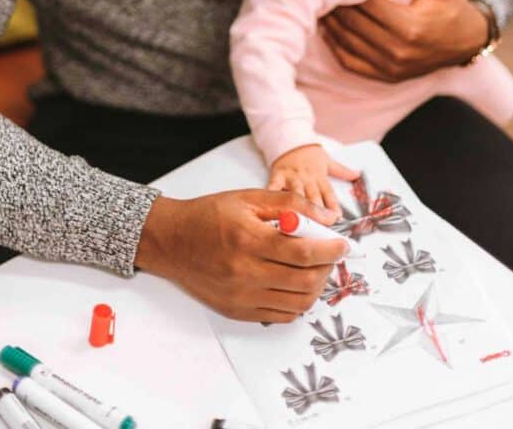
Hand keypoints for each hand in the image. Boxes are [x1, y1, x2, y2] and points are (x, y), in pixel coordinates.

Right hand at [135, 191, 348, 322]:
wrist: (170, 240)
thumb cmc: (208, 216)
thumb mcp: (248, 198)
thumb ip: (289, 204)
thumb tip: (325, 218)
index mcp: (248, 240)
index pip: (302, 252)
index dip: (330, 249)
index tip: (342, 244)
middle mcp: (245, 272)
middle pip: (305, 281)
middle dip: (326, 268)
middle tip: (329, 254)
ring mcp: (241, 296)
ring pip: (297, 303)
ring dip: (315, 286)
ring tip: (314, 268)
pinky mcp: (237, 310)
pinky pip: (280, 315)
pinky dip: (296, 302)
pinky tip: (295, 284)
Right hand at [268, 144, 357, 213]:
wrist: (289, 139)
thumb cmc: (308, 153)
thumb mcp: (327, 160)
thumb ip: (342, 171)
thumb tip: (358, 175)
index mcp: (319, 176)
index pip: (329, 193)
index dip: (333, 206)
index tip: (336, 218)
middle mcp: (306, 177)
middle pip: (313, 197)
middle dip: (317, 212)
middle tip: (319, 226)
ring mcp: (291, 177)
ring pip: (296, 194)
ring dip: (298, 207)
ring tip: (300, 220)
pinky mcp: (277, 175)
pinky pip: (274, 187)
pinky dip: (273, 196)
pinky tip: (271, 207)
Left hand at [321, 0, 486, 81]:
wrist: (466, 44)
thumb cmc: (449, 7)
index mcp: (411, 26)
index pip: (367, 5)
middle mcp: (398, 50)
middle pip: (353, 24)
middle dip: (335, 5)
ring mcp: (390, 67)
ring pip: (347, 43)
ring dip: (330, 24)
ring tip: (320, 6)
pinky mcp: (386, 77)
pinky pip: (350, 62)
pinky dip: (335, 46)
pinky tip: (328, 30)